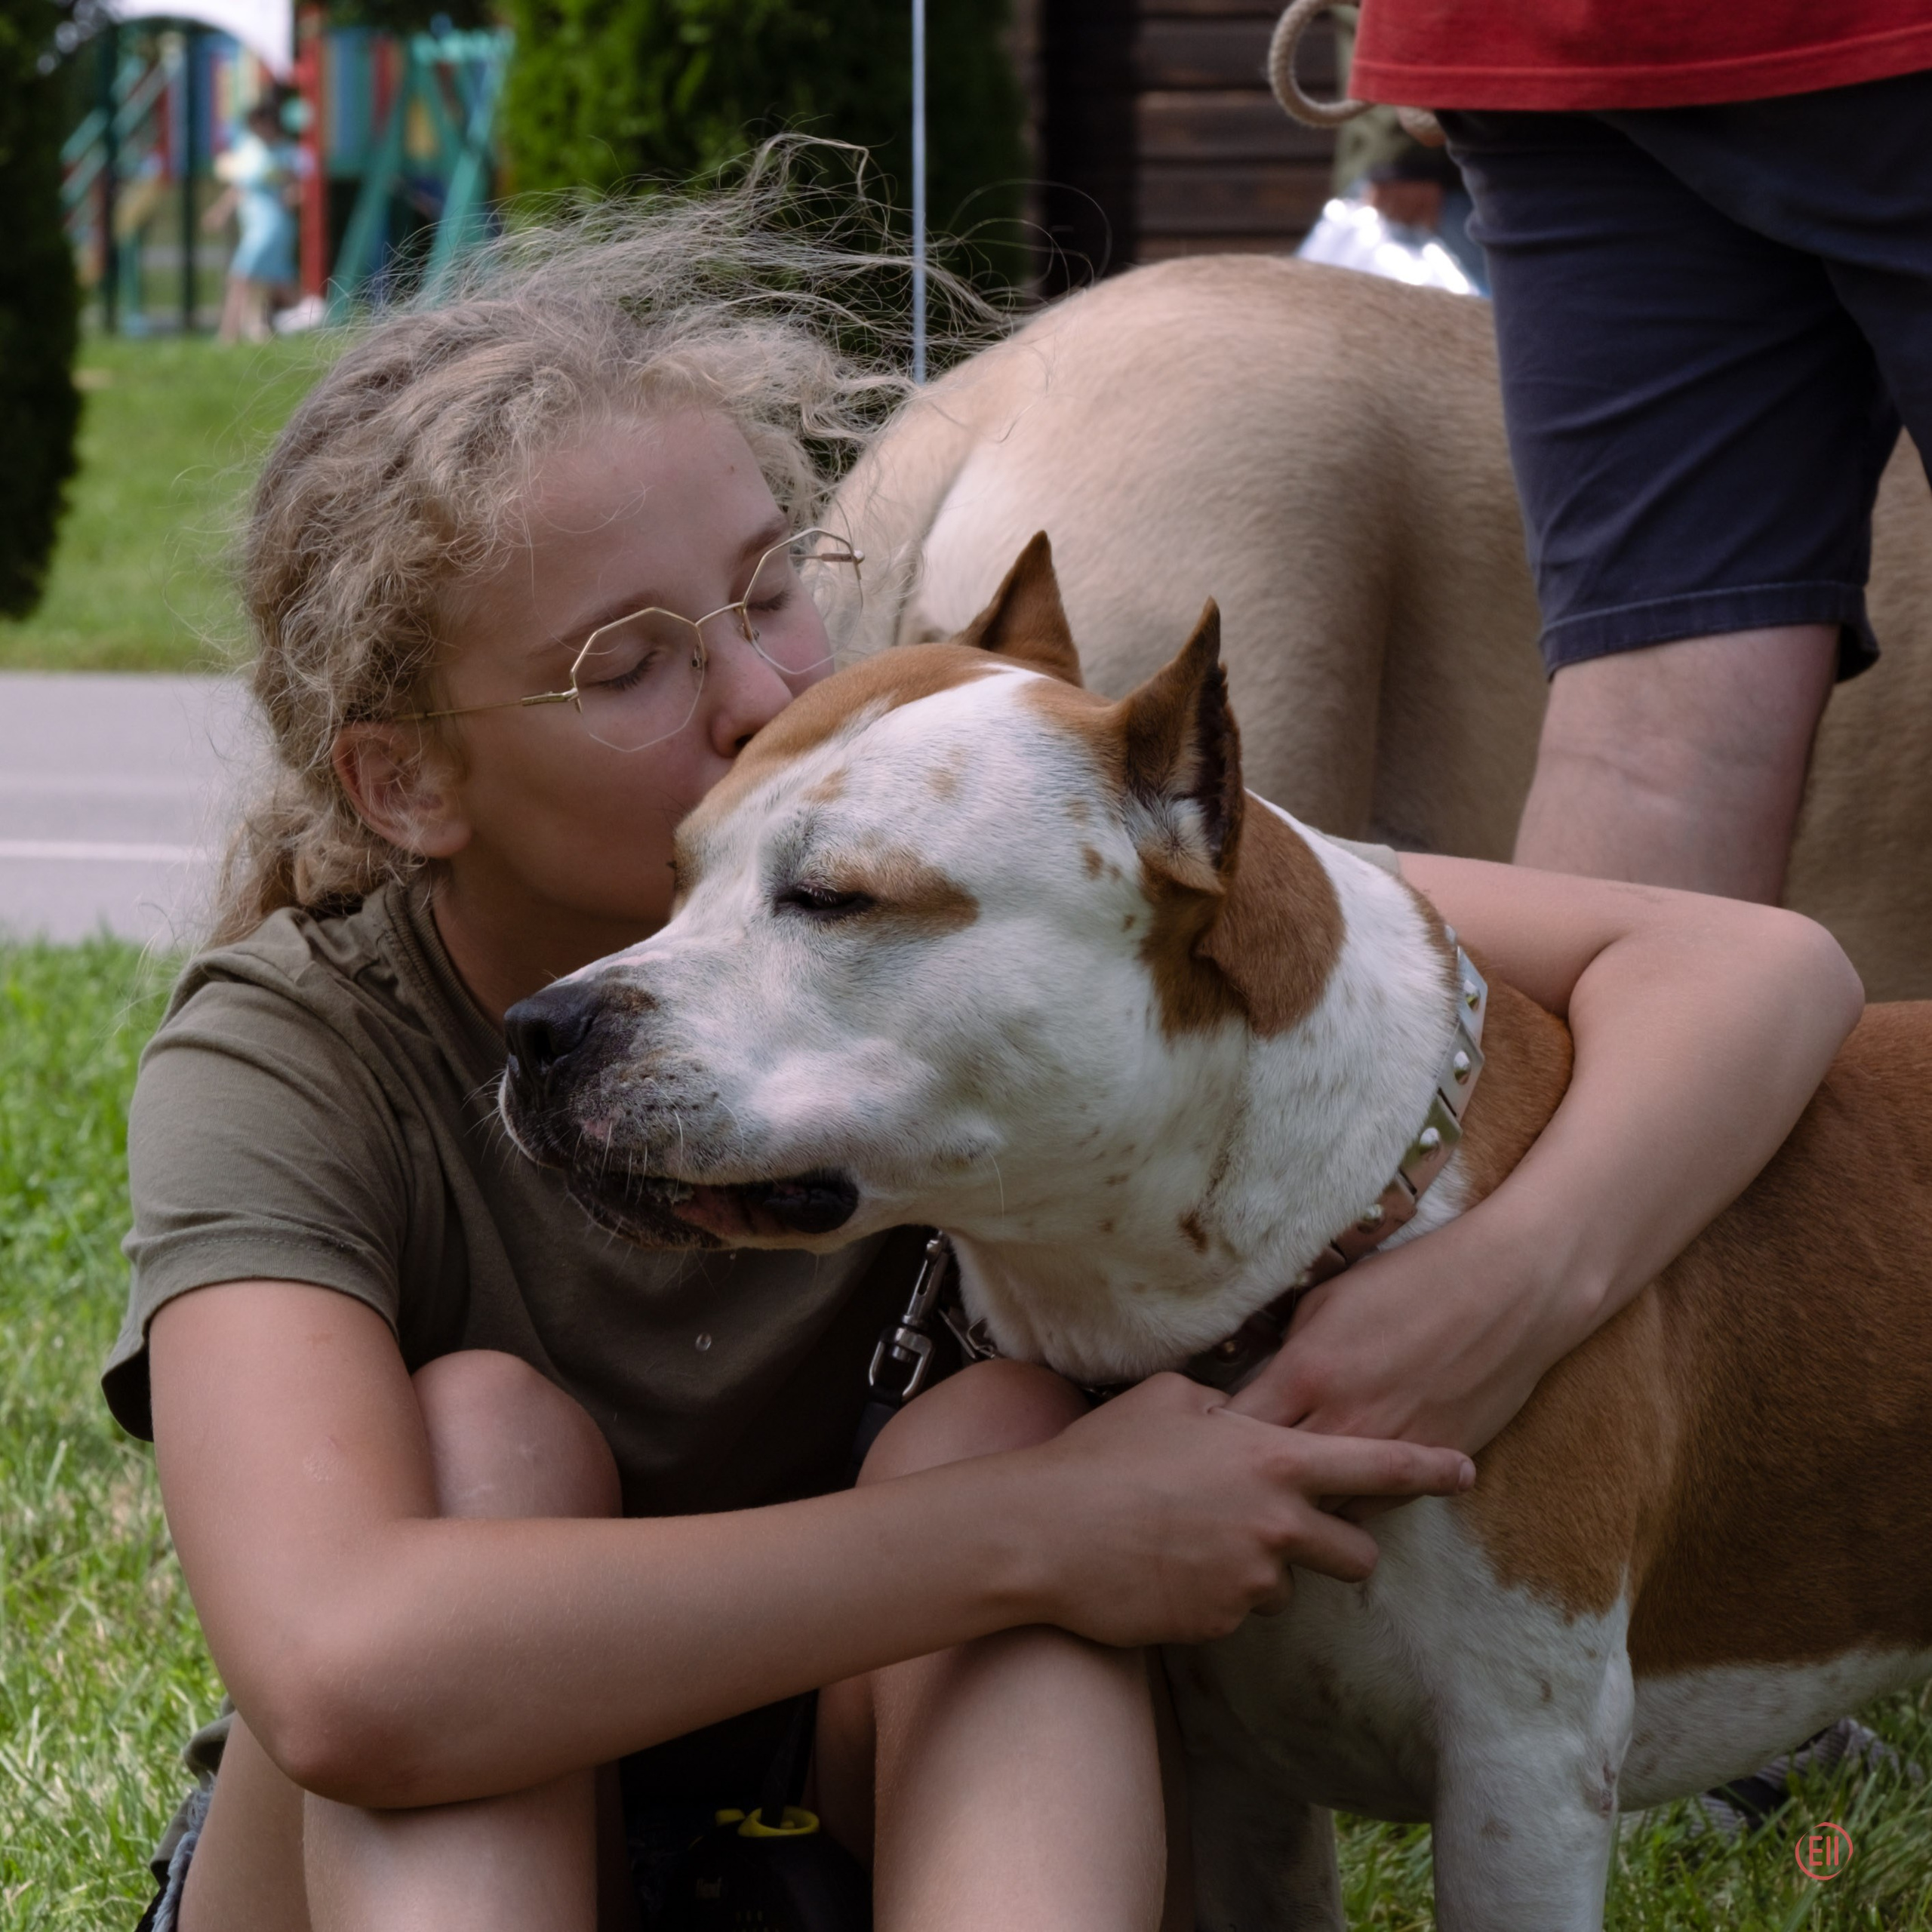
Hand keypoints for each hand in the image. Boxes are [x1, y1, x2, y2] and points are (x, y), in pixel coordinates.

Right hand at [1023, 1372, 1471, 1646]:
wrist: (1045, 1532)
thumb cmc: (1102, 1455)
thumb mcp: (1165, 1400)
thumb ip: (1220, 1406)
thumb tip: (1230, 1412)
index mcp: (1273, 1460)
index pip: (1376, 1466)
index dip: (1428, 1470)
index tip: (1464, 1472)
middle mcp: (1277, 1525)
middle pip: (1355, 1553)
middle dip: (1338, 1547)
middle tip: (1290, 1532)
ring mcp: (1250, 1582)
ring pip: (1283, 1585)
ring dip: (1256, 1568)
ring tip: (1187, 1540)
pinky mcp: (1219, 1626)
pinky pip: (1234, 1612)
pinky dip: (1211, 1595)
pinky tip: (1161, 1568)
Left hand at [1226, 1212, 1574, 1521]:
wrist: (1510, 1292)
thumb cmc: (1413, 1281)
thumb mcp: (1328, 1300)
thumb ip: (1287, 1350)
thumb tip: (1257, 1383)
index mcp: (1307, 1373)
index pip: (1235, 1430)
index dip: (1211, 1440)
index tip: (1199, 1442)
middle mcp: (1344, 1423)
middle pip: (1273, 1483)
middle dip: (1248, 1484)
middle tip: (1230, 1482)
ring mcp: (1390, 1452)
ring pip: (1324, 1507)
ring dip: (1301, 1502)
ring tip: (1281, 1496)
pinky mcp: (1432, 1468)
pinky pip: (1376, 1507)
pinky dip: (1352, 1503)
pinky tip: (1339, 1490)